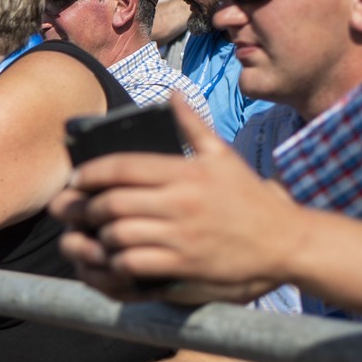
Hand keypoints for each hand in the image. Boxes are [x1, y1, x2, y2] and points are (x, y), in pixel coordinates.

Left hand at [51, 95, 294, 301]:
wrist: (286, 243)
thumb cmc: (249, 199)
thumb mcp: (223, 157)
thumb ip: (192, 126)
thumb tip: (172, 95)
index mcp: (185, 172)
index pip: (121, 166)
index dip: (88, 173)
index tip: (75, 180)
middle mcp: (181, 202)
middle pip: (111, 202)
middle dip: (84, 208)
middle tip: (76, 211)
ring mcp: (181, 236)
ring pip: (116, 235)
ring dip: (96, 237)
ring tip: (91, 235)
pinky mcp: (183, 266)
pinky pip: (132, 265)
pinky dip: (114, 263)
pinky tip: (112, 259)